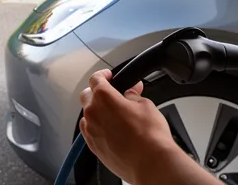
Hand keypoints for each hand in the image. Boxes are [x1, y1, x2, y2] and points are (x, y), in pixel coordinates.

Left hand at [78, 69, 180, 183]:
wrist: (150, 162)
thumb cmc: (149, 135)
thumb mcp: (145, 105)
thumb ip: (133, 95)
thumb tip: (131, 91)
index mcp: (104, 97)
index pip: (95, 79)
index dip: (103, 75)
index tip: (109, 76)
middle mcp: (93, 113)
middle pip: (87, 95)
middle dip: (97, 92)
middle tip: (113, 94)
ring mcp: (91, 131)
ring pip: (87, 115)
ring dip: (96, 110)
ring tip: (113, 114)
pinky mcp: (93, 146)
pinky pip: (89, 131)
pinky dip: (96, 126)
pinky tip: (111, 129)